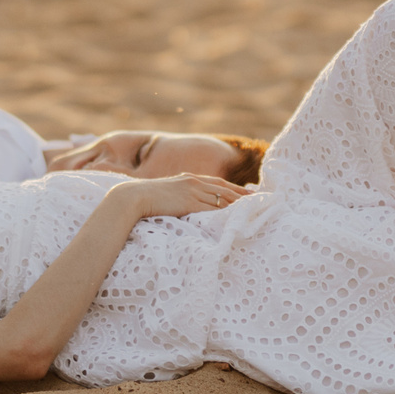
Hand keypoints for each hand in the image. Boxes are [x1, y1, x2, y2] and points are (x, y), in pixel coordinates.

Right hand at [105, 172, 247, 219]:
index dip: (235, 188)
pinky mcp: (189, 202)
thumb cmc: (146, 199)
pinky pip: (212, 207)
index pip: (218, 183)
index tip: (248, 193)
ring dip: (239, 203)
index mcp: (189, 178)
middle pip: (225, 188)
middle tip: (261, 199)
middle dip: (243, 194)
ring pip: (222, 197)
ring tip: (255, 208)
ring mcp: (192, 191)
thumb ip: (179, 196)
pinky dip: (226, 210)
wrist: (133, 197)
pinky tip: (236, 215)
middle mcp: (194, 182)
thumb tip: (185, 205)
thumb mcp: (167, 194)